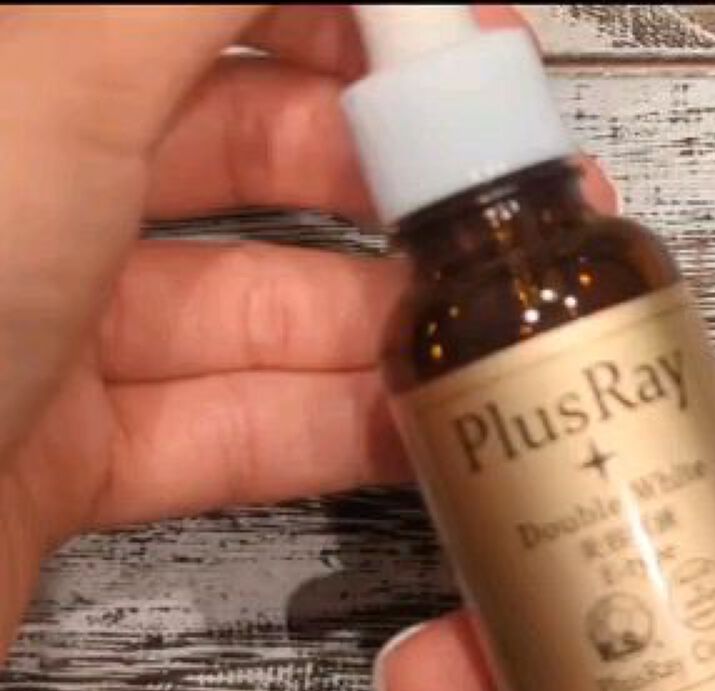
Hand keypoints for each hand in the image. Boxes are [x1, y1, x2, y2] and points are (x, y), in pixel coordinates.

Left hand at [0, 4, 615, 654]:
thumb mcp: (41, 73)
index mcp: (10, 61)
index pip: (199, 11)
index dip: (341, 10)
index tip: (455, 41)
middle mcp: (18, 181)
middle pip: (243, 149)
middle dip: (384, 170)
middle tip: (494, 197)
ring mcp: (46, 327)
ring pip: (253, 304)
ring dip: (374, 320)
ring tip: (484, 324)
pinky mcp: (71, 452)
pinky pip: (227, 426)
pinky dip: (323, 429)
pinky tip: (415, 425)